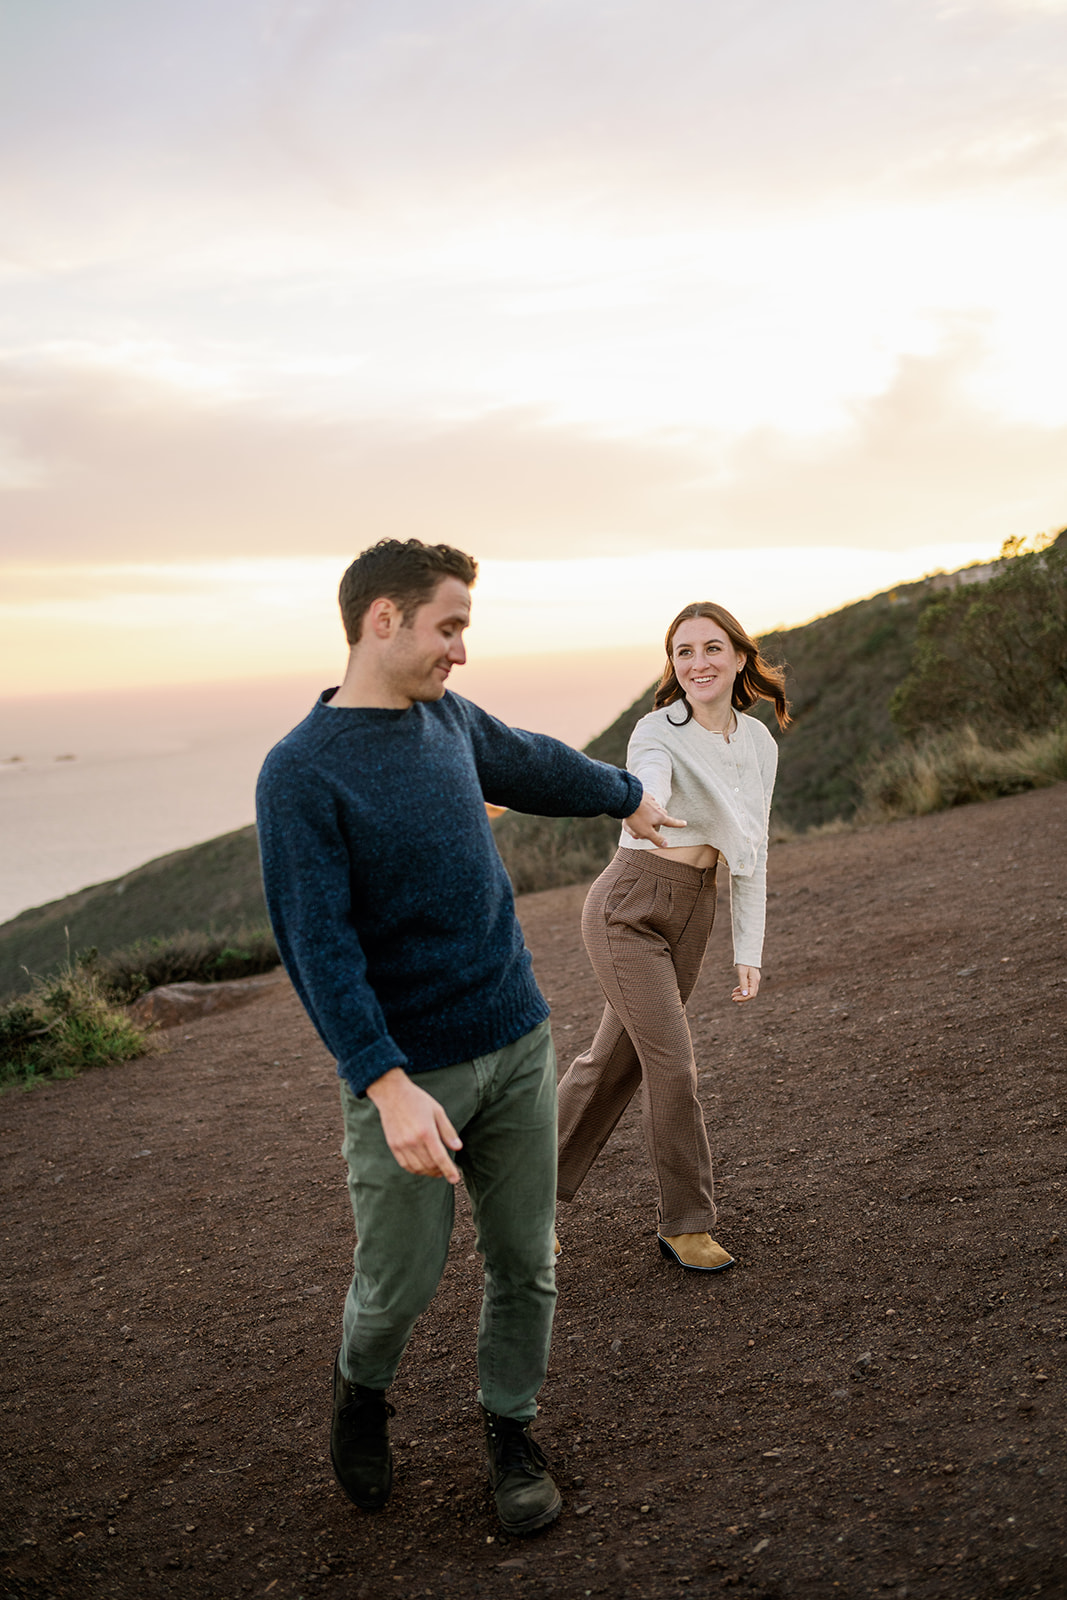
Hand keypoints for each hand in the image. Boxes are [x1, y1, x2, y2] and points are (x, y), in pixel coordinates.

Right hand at [365, 1068, 462, 1182]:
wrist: (392, 1094)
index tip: (455, 1179)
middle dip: (440, 1171)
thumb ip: (448, 1131)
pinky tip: (422, 1167)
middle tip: (447, 1171)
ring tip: (436, 1170)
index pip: (440, 1158)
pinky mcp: (393, 1146)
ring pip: (418, 1168)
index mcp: (426, 1132)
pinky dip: (416, 1170)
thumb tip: (457, 1148)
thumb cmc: (417, 1100)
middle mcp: (413, 1141)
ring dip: (429, 1172)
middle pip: (429, 1165)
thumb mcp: (438, 1111)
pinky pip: (405, 1165)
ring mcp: (402, 1145)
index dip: (449, 1171)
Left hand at [623, 794, 686, 847]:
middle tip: (643, 830)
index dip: (678, 824)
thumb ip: (656, 839)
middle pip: (660, 817)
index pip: (672, 822)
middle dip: (655, 823)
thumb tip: (666, 844)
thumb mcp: (646, 832)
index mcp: (660, 817)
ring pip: (650, 811)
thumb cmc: (637, 817)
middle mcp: (658, 808)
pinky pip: (643, 805)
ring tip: (631, 823)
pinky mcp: (643, 796)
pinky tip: (631, 813)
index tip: (684, 823)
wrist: (627, 799)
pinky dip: (638, 811)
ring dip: (643, 818)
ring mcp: (651, 801)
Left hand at [731, 965, 760, 1002]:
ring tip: (732, 995)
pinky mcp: (751, 978)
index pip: (751, 994)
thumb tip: (744, 995)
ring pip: (749, 991)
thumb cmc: (744, 962)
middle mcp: (756, 981)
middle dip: (742, 997)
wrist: (747, 952)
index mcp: (754, 980)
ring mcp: (754, 980)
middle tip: (732, 998)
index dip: (743, 998)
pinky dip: (742, 990)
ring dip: (741, 994)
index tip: (734, 999)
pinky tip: (735, 991)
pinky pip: (748, 987)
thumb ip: (743, 984)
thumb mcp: (742, 972)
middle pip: (751, 994)